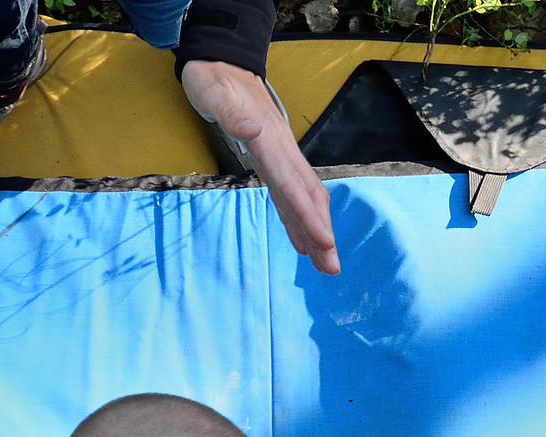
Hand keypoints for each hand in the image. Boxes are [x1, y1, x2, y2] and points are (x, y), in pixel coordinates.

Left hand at [179, 59, 338, 275]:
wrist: (223, 59)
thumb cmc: (212, 78)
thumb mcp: (213, 92)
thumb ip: (231, 114)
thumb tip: (252, 131)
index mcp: (268, 140)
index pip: (291, 185)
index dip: (307, 216)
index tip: (323, 243)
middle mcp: (281, 151)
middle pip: (307, 198)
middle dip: (321, 233)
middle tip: (333, 269)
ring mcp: (280, 156)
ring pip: (304, 199)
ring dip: (315, 232)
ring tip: (327, 265)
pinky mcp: (272, 159)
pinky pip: (290, 195)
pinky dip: (297, 220)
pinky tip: (303, 242)